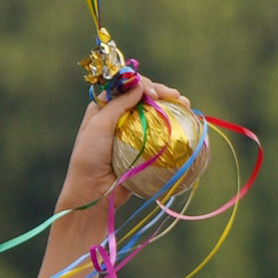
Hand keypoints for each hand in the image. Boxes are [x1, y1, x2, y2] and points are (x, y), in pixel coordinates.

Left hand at [60, 68, 192, 210]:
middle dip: (161, 91)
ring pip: (156, 111)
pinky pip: (162, 130)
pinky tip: (187, 118)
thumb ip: (118, 105)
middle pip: (144, 96)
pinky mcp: (145, 146)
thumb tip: (139, 85)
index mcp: (103, 109)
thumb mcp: (98, 127)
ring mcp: (134, 131)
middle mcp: (119, 117)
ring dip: (172, 104)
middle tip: (174, 96)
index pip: (126, 87)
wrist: (94, 192)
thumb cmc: (90, 159)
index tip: (152, 93)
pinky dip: (175, 122)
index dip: (142, 84)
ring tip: (184, 103)